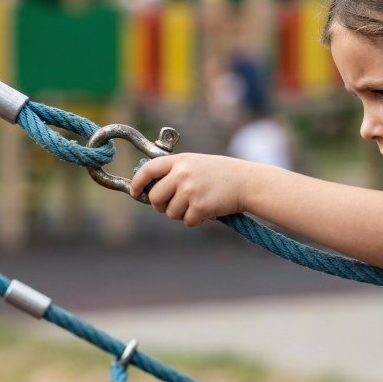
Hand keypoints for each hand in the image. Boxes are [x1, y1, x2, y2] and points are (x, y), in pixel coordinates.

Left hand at [130, 153, 249, 225]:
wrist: (247, 182)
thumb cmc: (221, 174)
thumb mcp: (196, 164)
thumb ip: (175, 172)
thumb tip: (150, 190)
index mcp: (180, 160)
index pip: (149, 169)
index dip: (138, 182)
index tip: (135, 191)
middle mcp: (182, 174)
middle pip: (155, 197)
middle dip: (161, 206)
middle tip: (172, 205)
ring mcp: (190, 190)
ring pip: (170, 213)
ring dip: (181, 214)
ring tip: (197, 204)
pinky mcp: (200, 206)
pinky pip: (187, 221)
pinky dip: (195, 220)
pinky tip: (207, 210)